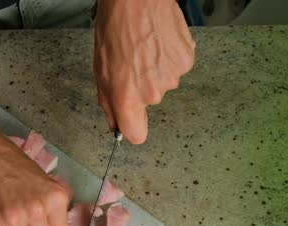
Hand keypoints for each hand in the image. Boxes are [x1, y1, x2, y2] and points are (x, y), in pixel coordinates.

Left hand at [94, 0, 195, 143]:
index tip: (129, 119)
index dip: (132, 127)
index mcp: (128, 97)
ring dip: (155, 70)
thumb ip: (108, 101)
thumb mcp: (100, 69)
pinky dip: (169, 57)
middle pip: (148, 102)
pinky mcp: (187, 61)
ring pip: (163, 83)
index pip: (137, 134)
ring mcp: (172, 77)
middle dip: (140, 87)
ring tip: (146, 47)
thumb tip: (115, 123)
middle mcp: (152, 92)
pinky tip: (159, 41)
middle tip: (132, 61)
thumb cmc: (115, 27)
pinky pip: (177, 67)